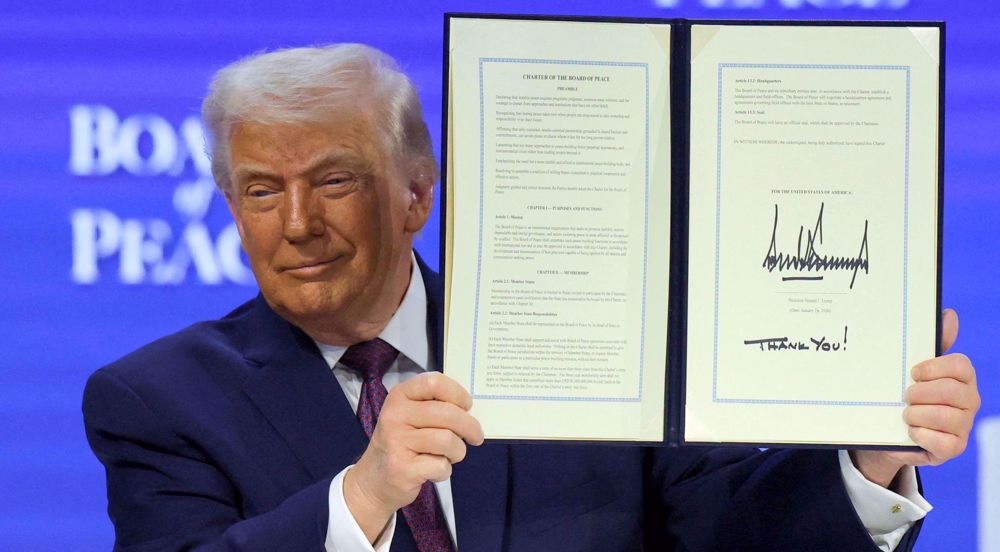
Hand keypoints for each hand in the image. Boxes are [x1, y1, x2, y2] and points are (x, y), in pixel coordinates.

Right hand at [343, 372, 483, 541]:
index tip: (467, 406)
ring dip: (458, 452)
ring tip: (450, 456)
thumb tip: (469, 410)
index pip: (434, 382)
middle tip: (476, 437)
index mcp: (399, 396)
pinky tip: (433, 470)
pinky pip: (441, 465)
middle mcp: (395, 415)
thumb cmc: (402, 443)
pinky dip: (445, 470)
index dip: (457, 393)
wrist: (374, 479)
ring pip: (448, 440)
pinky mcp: (402, 468)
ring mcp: (396, 441)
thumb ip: (435, 406)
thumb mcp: (410, 416)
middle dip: (470, 427)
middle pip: (448, 413)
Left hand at [852, 308, 980, 487]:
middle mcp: (969, 400)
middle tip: (905, 396)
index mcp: (962, 377)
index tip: (913, 372)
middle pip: (951, 390)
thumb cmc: (907, 394)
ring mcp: (964, 425)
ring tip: (905, 414)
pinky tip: (911, 431)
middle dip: (921, 393)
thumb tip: (949, 315)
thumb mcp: (915, 370)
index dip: (934, 368)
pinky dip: (920, 434)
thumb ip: (932, 344)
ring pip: (945, 416)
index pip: (960, 365)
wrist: (891, 431)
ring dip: (917, 414)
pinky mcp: (954, 448)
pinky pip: (941, 441)